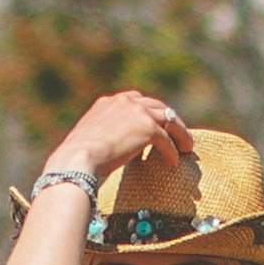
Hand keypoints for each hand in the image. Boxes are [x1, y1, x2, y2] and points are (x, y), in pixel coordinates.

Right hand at [48, 89, 187, 193]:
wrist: (78, 160)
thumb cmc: (77, 158)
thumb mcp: (90, 138)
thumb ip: (104, 135)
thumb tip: (109, 147)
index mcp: (109, 103)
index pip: (137, 101)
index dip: (150, 113)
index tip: (157, 126)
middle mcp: (124, 101)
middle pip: (158, 106)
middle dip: (170, 121)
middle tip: (178, 135)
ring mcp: (137, 112)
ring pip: (168, 119)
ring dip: (179, 134)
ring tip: (186, 148)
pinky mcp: (148, 127)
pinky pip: (167, 140)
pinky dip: (172, 151)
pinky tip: (173, 162)